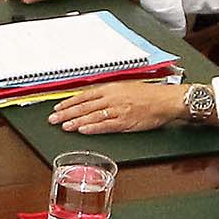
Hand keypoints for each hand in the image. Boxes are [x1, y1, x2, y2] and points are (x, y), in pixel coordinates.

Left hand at [49, 80, 186, 135]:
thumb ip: (109, 93)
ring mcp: (117, 110)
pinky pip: (105, 125)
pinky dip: (92, 127)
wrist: (165, 100)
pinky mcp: (125, 122)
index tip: (57, 107)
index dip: (69, 102)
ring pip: (92, 116)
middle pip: (84, 106)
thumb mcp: (125, 87)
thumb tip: (93, 98)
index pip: (84, 95)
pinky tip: (82, 130)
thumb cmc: (149, 94)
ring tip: (63, 126)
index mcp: (111, 88)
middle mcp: (111, 98)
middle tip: (53, 119)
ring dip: (75, 121)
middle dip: (66, 113)